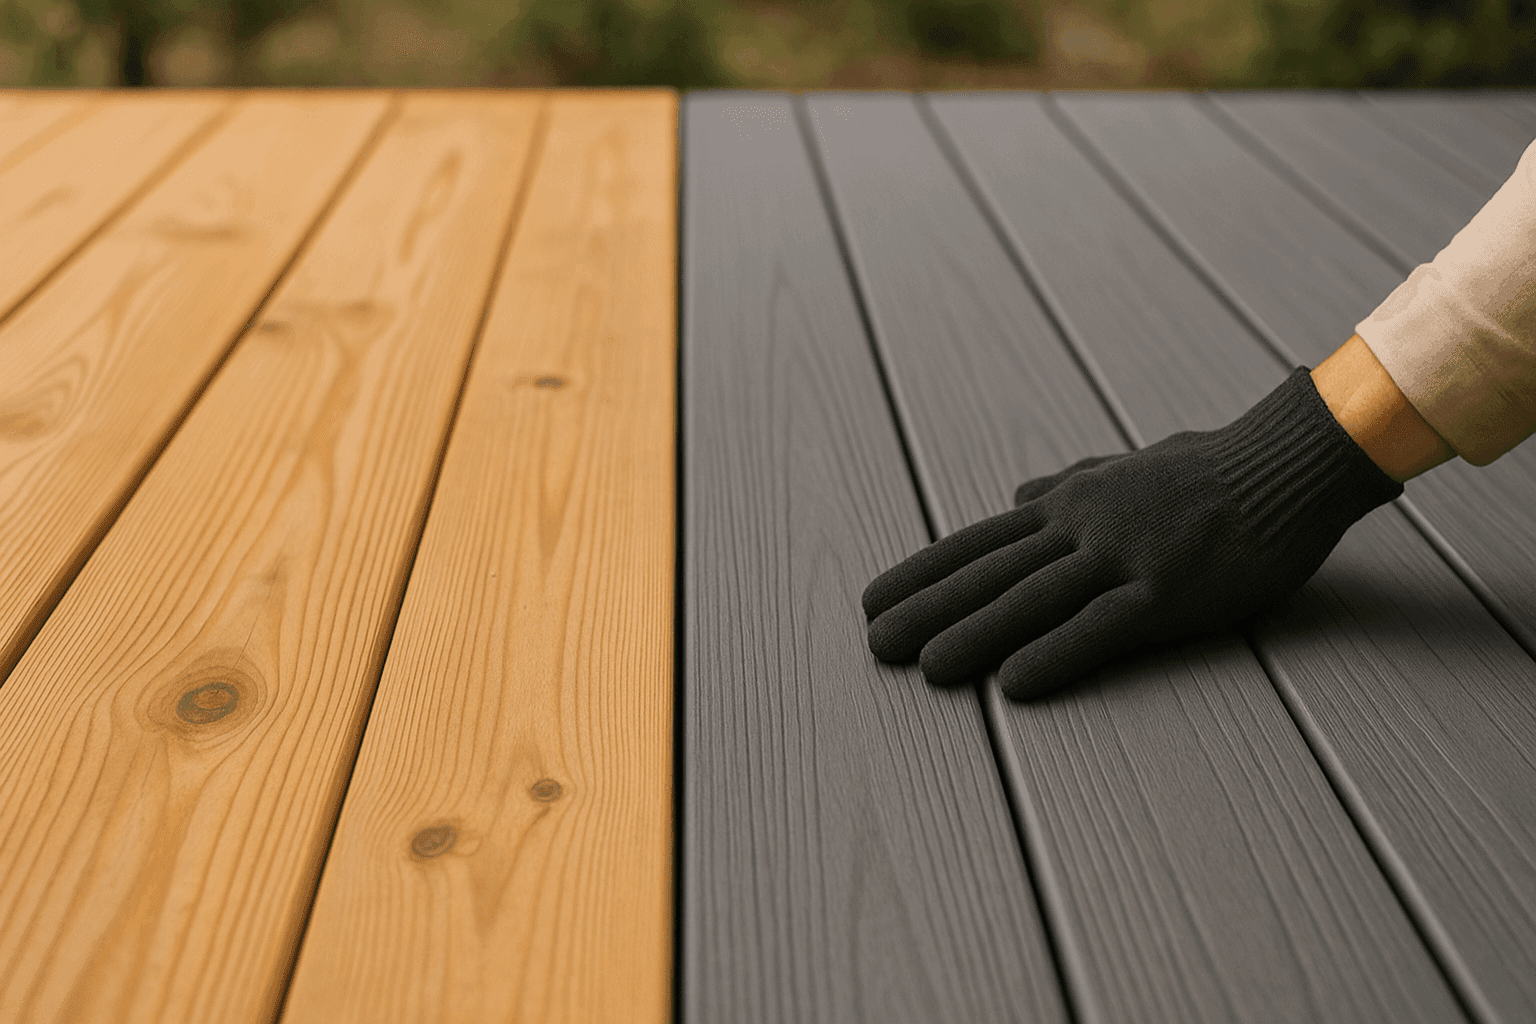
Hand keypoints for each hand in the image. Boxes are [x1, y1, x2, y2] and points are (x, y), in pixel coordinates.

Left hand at [862, 368, 1402, 698]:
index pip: (978, 542)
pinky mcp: (1168, 591)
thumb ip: (1069, 481)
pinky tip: (1014, 682)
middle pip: (990, 573)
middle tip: (874, 642)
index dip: (922, 572)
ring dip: (974, 634)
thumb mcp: (1126, 466)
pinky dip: (1055, 653)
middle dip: (928, 609)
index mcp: (1069, 503)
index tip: (874, 597)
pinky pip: (1102, 627)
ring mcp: (1123, 556)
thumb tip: (1019, 489)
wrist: (1285, 463)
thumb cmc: (1211, 470)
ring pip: (1032, 599)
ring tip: (925, 668)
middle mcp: (1082, 526)